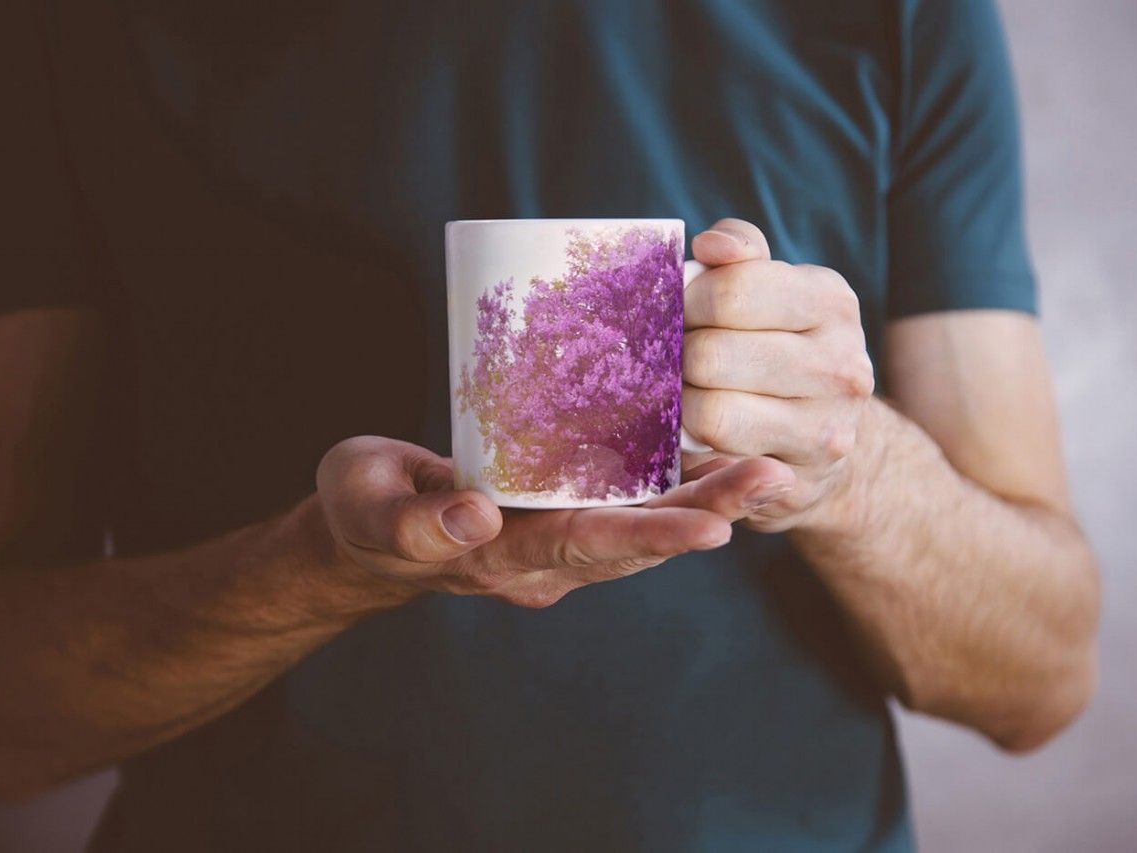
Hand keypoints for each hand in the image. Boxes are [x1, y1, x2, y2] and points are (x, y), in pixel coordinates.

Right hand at [315, 436, 791, 608]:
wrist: (368, 525)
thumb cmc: (363, 509)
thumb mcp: (369, 507)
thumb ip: (417, 522)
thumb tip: (478, 517)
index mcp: (501, 558)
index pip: (586, 546)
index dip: (650, 534)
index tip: (714, 526)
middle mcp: (544, 560)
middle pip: (637, 540)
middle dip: (707, 513)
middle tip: (772, 478)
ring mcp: (558, 542)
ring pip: (643, 525)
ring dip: (707, 501)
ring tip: (769, 469)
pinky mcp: (563, 515)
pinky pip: (629, 504)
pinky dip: (677, 486)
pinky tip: (719, 455)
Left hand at [682, 218, 874, 531]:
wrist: (825, 432)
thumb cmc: (778, 345)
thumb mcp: (770, 287)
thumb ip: (739, 253)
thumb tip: (711, 246)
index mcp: (830, 301)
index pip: (731, 292)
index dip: (684, 303)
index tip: (676, 313)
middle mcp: (842, 364)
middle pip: (713, 355)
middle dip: (675, 358)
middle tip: (669, 360)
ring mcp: (827, 427)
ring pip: (712, 412)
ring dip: (679, 403)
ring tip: (681, 392)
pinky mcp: (801, 479)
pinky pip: (716, 458)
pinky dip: (691, 442)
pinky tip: (692, 429)